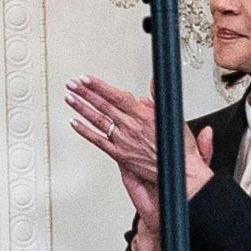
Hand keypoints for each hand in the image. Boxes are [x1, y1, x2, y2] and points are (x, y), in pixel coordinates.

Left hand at [63, 76, 167, 196]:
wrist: (180, 171)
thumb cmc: (177, 145)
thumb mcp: (171, 115)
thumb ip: (157, 98)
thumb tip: (152, 84)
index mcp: (143, 116)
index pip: (116, 96)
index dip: (99, 86)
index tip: (87, 79)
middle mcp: (130, 127)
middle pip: (103, 106)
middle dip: (85, 93)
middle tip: (72, 84)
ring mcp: (123, 141)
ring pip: (98, 121)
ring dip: (82, 108)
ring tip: (69, 98)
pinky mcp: (120, 154)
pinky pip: (98, 141)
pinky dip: (85, 132)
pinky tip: (74, 124)